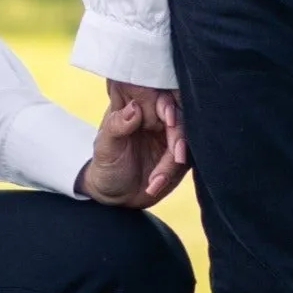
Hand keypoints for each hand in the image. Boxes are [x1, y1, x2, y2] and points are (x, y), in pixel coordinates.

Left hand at [75, 81, 188, 208]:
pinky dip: (172, 173)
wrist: (116, 193)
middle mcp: (159, 119)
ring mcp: (171, 137)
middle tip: (175, 157)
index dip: (168, 107)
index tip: (170, 121)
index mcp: (140, 108)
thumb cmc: (107, 163)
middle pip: (180, 119)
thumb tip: (134, 107)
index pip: (160, 99)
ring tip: (155, 181)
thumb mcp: (106, 145)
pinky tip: (155, 185)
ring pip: (186, 142)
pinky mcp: (180, 155)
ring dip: (173, 163)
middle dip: (178, 138)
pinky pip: (186, 160)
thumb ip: (117, 125)